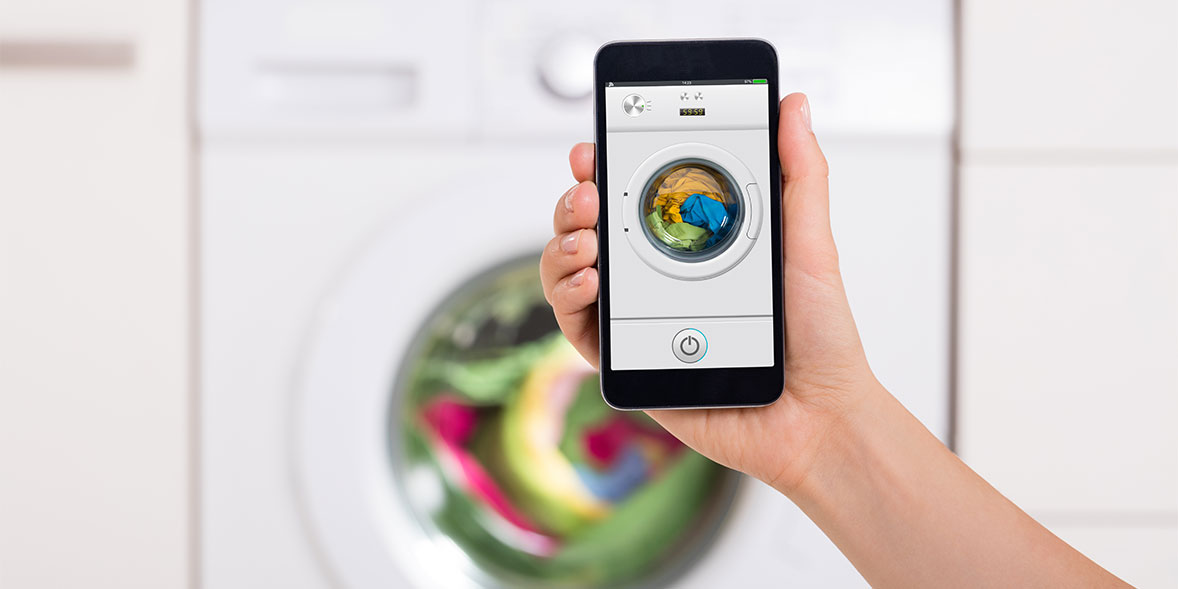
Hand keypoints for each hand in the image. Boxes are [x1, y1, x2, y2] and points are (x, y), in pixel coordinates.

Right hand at [540, 93, 879, 490]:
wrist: (817, 417)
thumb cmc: (819, 338)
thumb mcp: (809, 243)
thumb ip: (799, 173)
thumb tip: (792, 105)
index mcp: (694, 245)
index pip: (634, 196)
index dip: (606, 170)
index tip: (597, 149)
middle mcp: (658, 278)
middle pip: (591, 228)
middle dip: (575, 202)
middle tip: (589, 193)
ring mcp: (639, 319)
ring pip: (570, 272)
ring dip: (561, 245)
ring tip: (587, 239)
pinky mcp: (628, 362)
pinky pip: (577, 327)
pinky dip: (568, 298)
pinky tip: (592, 281)